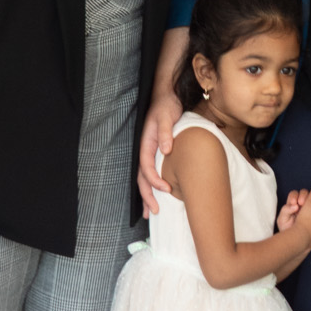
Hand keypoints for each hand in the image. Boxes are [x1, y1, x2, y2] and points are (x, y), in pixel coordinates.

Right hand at [136, 92, 182, 212]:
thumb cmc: (166, 106)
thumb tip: (166, 150)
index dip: (154, 180)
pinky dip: (153, 186)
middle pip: (142, 178)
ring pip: (145, 178)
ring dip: (147, 195)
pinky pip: (152, 173)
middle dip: (147, 196)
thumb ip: (165, 132)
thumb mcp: (167, 116)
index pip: (146, 167)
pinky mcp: (156, 153)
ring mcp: (150, 153)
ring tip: (151, 213)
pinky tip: (158, 196)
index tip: (167, 189)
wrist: (167, 97)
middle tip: (155, 211)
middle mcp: (146, 151)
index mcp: (146, 144)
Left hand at [276, 188, 309, 231]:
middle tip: (301, 203)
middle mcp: (301, 204)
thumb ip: (285, 211)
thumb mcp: (282, 221)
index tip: (294, 203)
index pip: (293, 194)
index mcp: (292, 204)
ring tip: (308, 205)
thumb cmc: (287, 231)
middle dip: (303, 195)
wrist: (295, 242)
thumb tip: (295, 206)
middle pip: (304, 193)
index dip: (294, 196)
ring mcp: (310, 207)